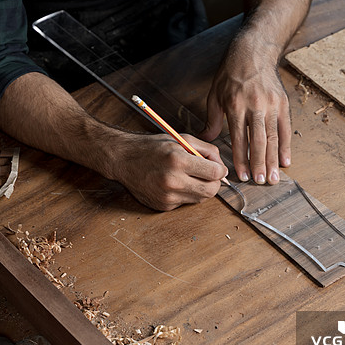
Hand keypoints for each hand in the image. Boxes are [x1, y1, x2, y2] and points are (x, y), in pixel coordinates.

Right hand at [109, 132, 227, 210]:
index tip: (216, 167)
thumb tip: (221, 166)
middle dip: (214, 182)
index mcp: (178, 161)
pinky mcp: (163, 206)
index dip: (220, 170)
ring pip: (199, 199)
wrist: (123, 160)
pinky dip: (185, 194)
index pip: (215, 173)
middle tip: (207, 174)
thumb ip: (205, 150)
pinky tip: (174, 183)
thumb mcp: (180, 139)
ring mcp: (167, 197)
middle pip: (211, 191)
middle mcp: (172, 181)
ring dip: (200, 188)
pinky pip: (185, 203)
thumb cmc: (151, 147)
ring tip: (188, 176)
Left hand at [201, 37, 290, 185]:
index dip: (241, 158)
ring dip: (274, 160)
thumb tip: (206, 140)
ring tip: (273, 178)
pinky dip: (286, 146)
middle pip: (259, 140)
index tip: (242, 175)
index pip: (239, 138)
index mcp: (236, 105)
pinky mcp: (283, 103)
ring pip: (273, 137)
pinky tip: (285, 161)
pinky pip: (285, 129)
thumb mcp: (215, 95)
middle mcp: (256, 105)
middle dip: (259, 163)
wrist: (253, 52)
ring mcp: (272, 104)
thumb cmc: (230, 74)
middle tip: (260, 182)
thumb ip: (212, 120)